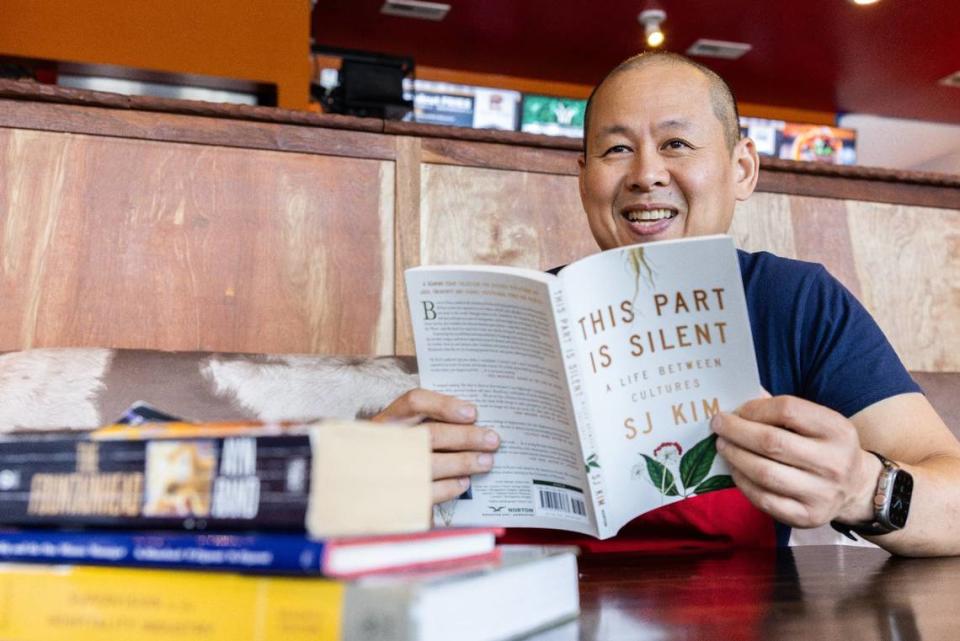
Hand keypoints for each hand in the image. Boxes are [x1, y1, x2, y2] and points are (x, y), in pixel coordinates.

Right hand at [372, 388, 499, 504]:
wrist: (355, 490)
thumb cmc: (387, 455)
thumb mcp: (397, 433)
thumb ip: (425, 422)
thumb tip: (470, 419)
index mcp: (386, 421)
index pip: (415, 401)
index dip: (445, 405)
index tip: (473, 412)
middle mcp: (385, 443)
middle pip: (431, 434)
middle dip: (467, 437)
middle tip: (492, 439)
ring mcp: (388, 471)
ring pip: (432, 464)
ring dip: (464, 462)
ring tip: (486, 461)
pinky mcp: (396, 498)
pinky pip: (429, 493)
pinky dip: (450, 487)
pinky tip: (464, 483)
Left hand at [711, 395, 880, 527]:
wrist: (856, 488)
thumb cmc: (824, 446)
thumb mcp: (816, 422)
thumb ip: (781, 409)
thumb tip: (738, 397)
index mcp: (837, 429)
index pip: (788, 410)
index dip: (755, 408)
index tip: (736, 410)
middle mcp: (833, 462)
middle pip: (772, 442)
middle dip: (737, 431)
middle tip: (718, 425)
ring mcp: (822, 493)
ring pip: (764, 473)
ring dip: (735, 456)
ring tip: (722, 446)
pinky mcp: (807, 517)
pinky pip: (764, 499)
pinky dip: (742, 482)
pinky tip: (735, 470)